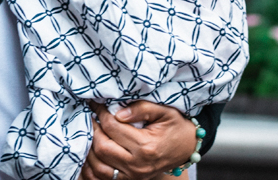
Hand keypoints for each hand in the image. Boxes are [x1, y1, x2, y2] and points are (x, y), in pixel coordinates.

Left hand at [80, 102, 196, 179]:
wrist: (188, 148)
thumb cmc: (176, 127)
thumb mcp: (164, 111)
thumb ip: (141, 108)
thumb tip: (117, 112)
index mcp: (146, 146)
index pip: (113, 127)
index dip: (101, 113)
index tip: (95, 103)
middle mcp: (138, 165)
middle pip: (102, 148)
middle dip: (92, 129)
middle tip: (90, 116)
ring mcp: (133, 176)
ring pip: (99, 166)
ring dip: (89, 148)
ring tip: (89, 131)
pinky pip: (103, 178)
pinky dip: (92, 167)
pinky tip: (90, 152)